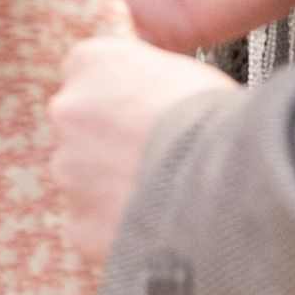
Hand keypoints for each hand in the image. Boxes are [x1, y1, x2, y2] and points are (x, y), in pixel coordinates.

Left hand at [48, 38, 236, 265]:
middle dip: (112, 147)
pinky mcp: (80, 223)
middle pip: (83, 131)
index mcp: (91, 61)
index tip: (145, 118)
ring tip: (166, 199)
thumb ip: (142, 76)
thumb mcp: (178, 69)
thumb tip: (144, 91)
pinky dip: (119, 232)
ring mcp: (68, 169)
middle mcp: (67, 111)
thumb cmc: (217, 121)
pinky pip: (94, 228)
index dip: (123, 103)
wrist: (227, 181)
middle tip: (158, 162)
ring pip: (85, 181)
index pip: (90, 78)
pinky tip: (158, 228)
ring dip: (113, 189)